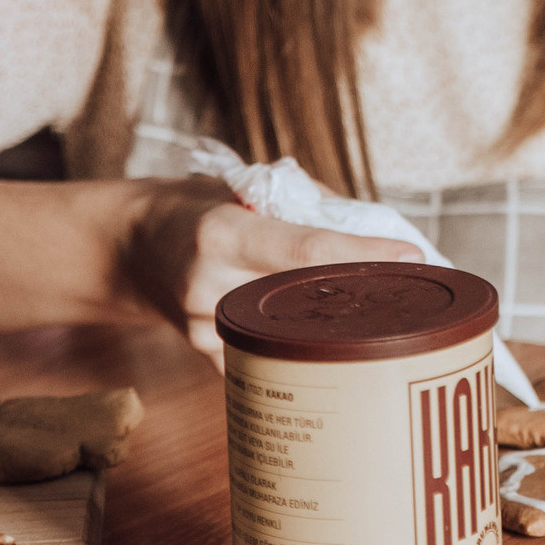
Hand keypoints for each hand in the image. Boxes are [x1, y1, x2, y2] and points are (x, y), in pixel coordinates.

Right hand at [122, 180, 419, 368]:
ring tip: (381, 314)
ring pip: (293, 334)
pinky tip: (336, 343)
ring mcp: (205, 330)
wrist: (126, 249)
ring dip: (338, 325)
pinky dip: (304, 346)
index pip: (306, 248)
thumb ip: (303, 200)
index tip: (411, 255)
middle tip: (417, 292)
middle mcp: (210, 286)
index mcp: (222, 234)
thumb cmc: (194, 208)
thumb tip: (371, 223)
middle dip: (364, 297)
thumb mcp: (239, 187)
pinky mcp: (206, 357)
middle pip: (307, 299)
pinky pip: (270, 356)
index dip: (363, 253)